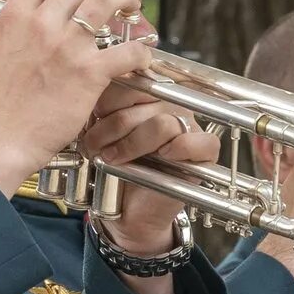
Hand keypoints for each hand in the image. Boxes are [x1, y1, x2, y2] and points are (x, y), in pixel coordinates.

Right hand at [0, 0, 152, 191]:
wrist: (2, 141)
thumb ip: (4, 45)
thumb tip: (6, 44)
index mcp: (15, 16)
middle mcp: (41, 23)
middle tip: (105, 4)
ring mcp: (67, 46)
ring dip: (126, 1)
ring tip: (131, 11)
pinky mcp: (90, 73)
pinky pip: (128, 50)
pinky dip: (140, 53)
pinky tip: (139, 61)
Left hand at [83, 97, 221, 254]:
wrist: (130, 212)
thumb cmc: (118, 171)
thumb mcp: (103, 136)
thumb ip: (102, 112)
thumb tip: (89, 95)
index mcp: (149, 95)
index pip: (132, 80)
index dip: (108, 99)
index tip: (92, 118)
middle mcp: (172, 106)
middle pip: (144, 100)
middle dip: (111, 126)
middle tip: (93, 145)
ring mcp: (190, 127)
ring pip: (162, 123)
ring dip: (132, 143)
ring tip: (112, 158)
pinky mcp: (204, 153)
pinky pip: (199, 143)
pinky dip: (180, 148)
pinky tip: (163, 156)